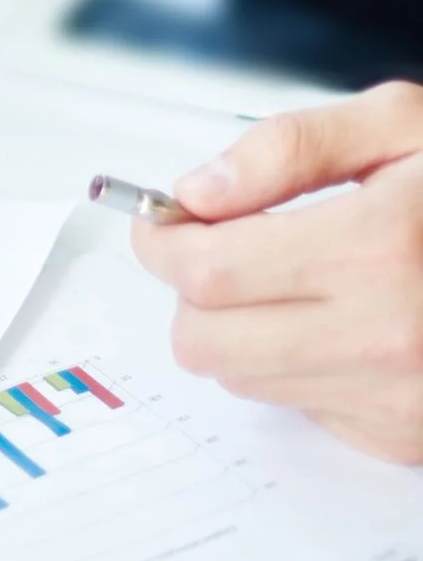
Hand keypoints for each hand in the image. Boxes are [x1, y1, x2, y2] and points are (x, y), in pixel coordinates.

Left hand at [133, 82, 422, 462]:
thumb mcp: (404, 125)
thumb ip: (288, 147)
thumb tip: (200, 190)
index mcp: (377, 248)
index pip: (205, 270)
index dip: (162, 241)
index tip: (162, 222)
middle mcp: (386, 335)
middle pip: (205, 339)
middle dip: (191, 290)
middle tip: (216, 249)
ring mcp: (397, 397)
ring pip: (241, 377)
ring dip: (239, 327)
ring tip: (293, 280)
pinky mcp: (405, 435)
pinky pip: (299, 406)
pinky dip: (297, 364)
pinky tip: (343, 320)